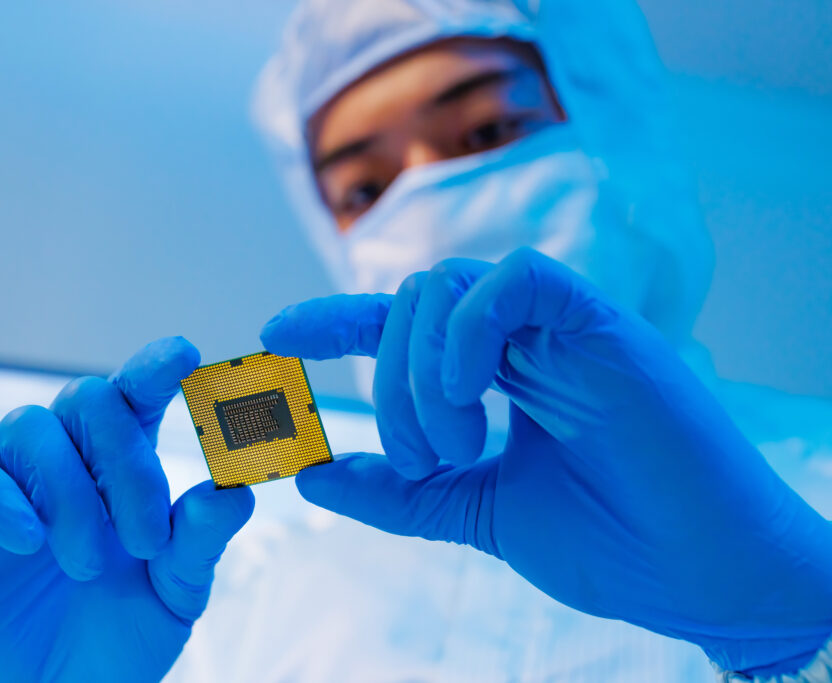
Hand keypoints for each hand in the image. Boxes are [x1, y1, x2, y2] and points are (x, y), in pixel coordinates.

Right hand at [0, 337, 253, 682]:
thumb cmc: (118, 640)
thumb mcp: (174, 595)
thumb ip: (201, 541)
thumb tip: (236, 492)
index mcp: (123, 468)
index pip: (138, 395)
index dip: (157, 366)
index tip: (187, 356)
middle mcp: (66, 461)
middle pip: (86, 398)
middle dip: (124, 459)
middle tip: (144, 536)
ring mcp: (6, 482)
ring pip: (28, 427)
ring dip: (67, 494)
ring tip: (86, 564)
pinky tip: (24, 542)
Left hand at [261, 248, 831, 676]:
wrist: (701, 579)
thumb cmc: (607, 543)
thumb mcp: (476, 514)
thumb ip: (397, 494)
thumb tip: (310, 472)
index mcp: (497, 376)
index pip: (401, 324)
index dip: (335, 321)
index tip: (274, 336)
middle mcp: (523, 341)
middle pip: (411, 305)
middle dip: (387, 383)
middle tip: (421, 459)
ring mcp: (562, 328)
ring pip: (448, 285)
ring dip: (423, 372)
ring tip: (455, 447)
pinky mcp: (604, 324)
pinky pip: (515, 281)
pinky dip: (469, 332)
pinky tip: (472, 397)